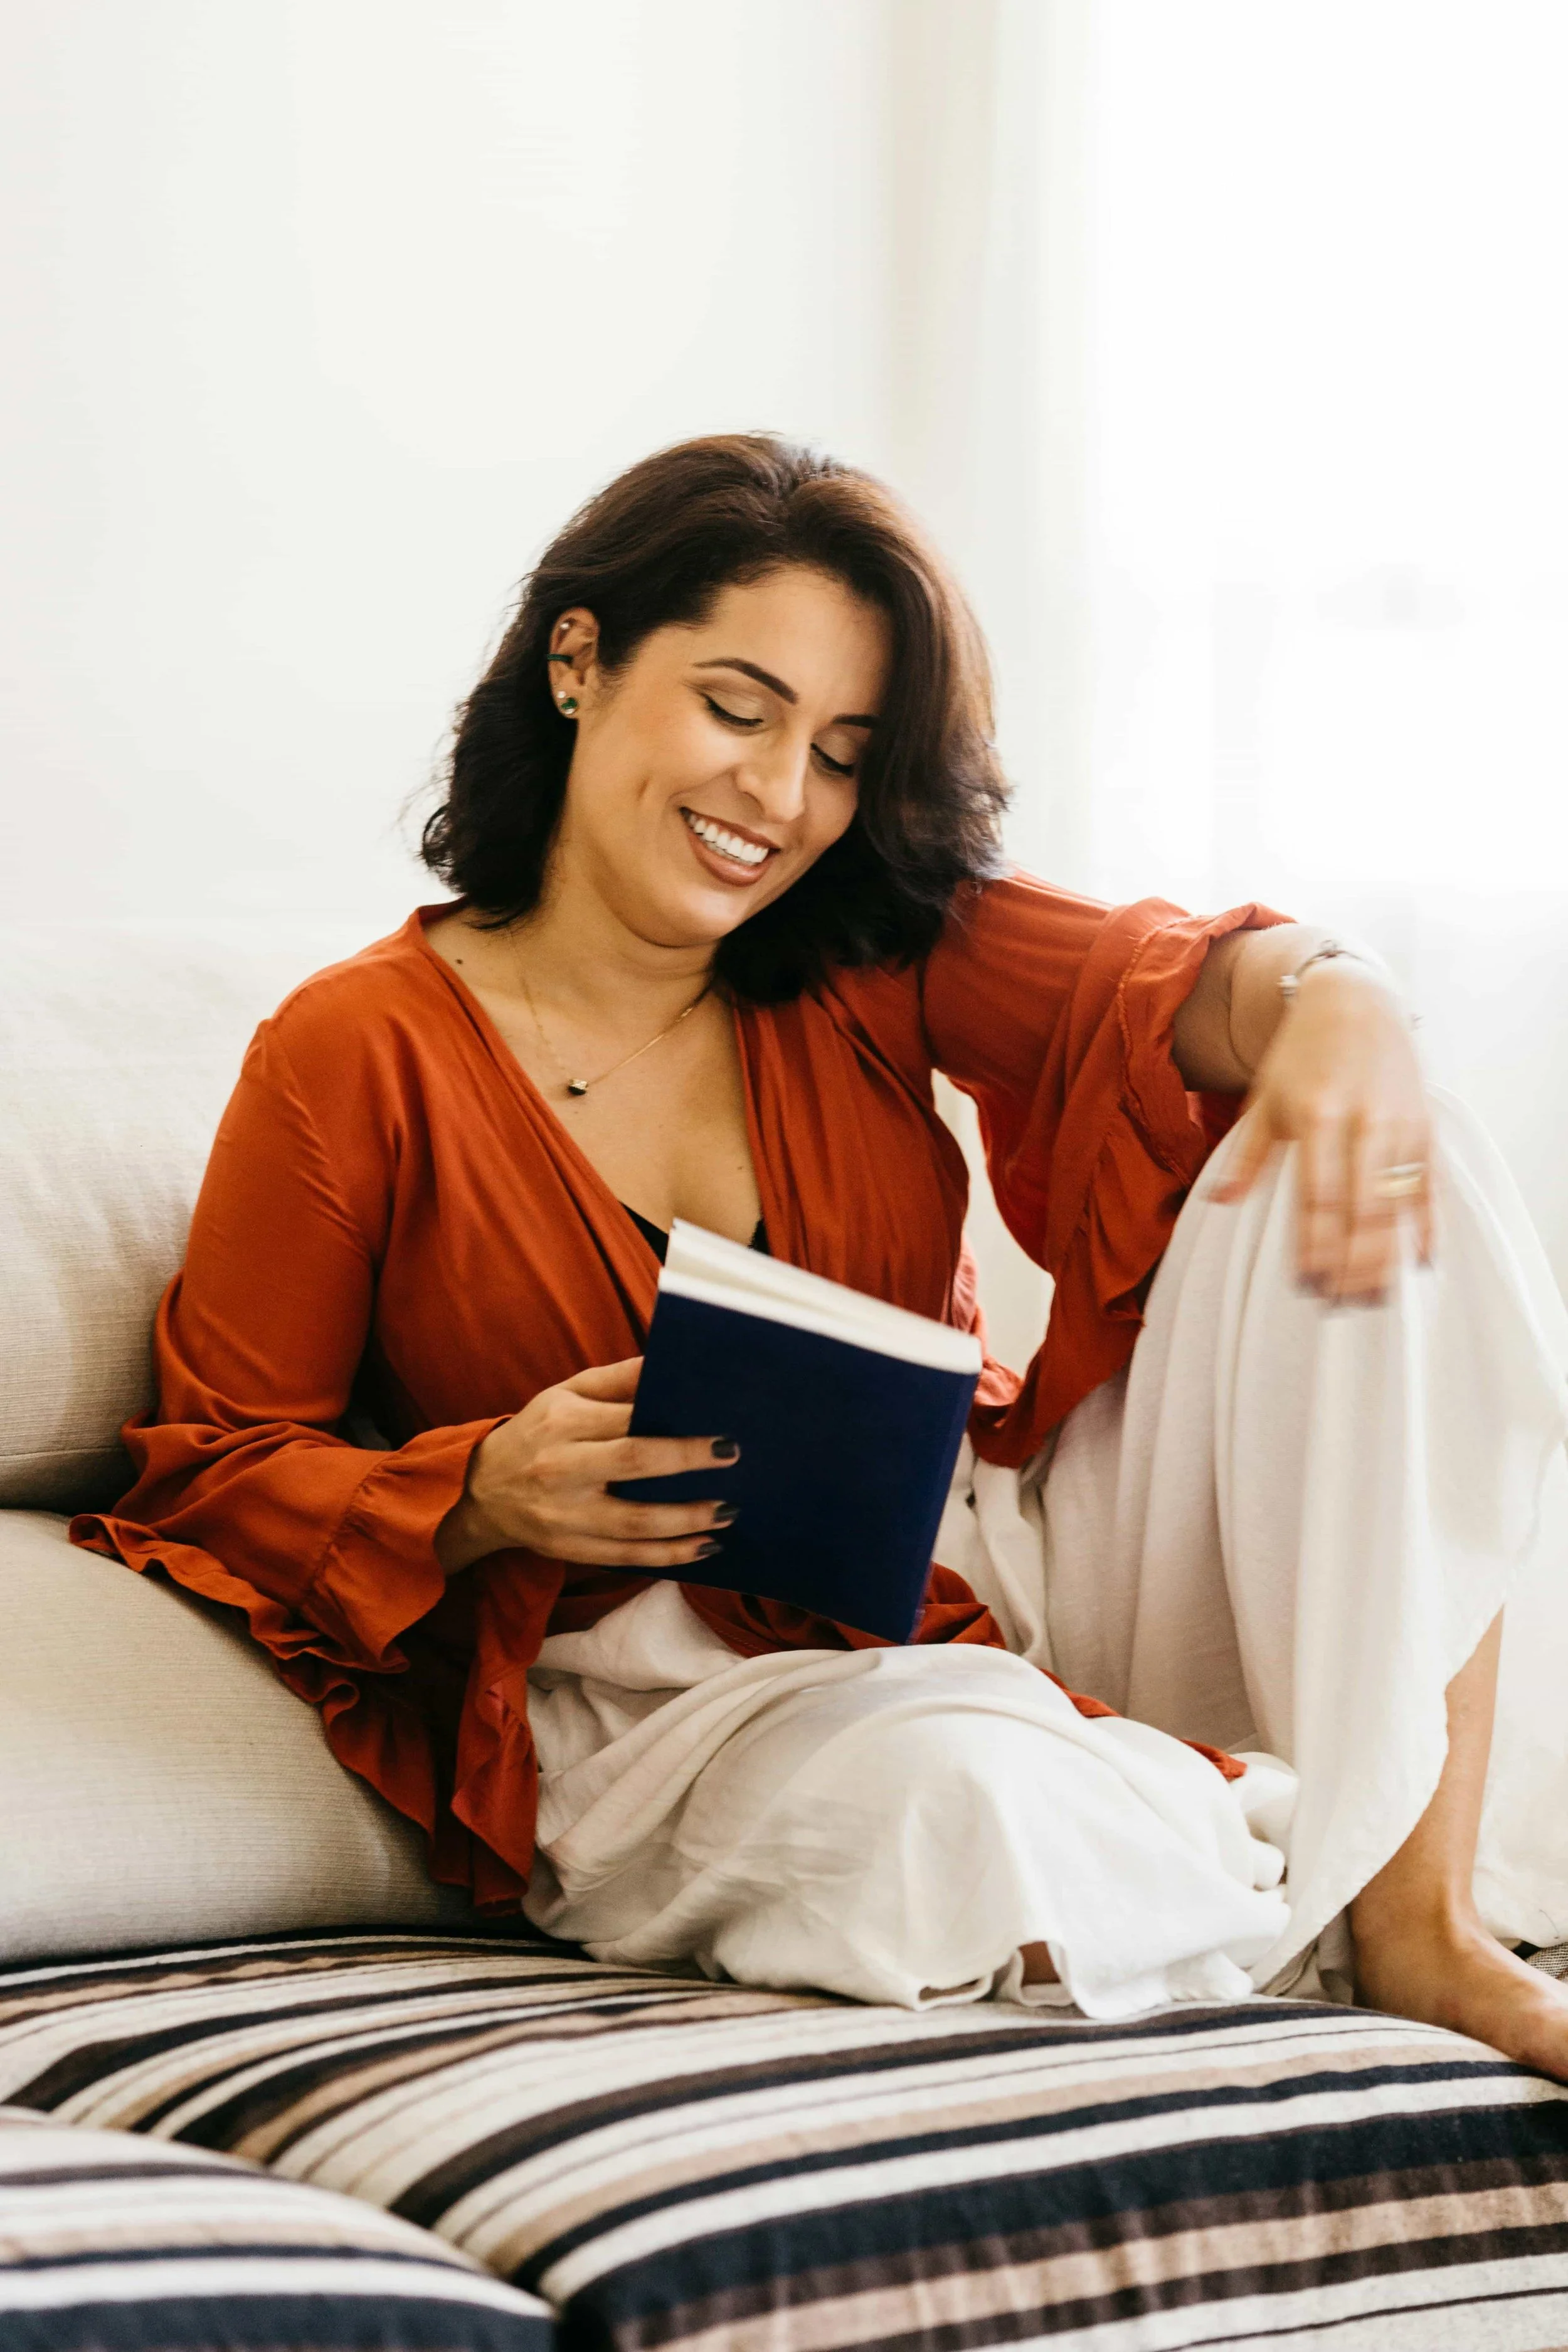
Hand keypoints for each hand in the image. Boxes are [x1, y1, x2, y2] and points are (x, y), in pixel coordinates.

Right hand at [435, 1357, 737, 1574]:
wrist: (481, 1490)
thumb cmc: (537, 1432)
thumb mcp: (566, 1394)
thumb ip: (617, 1380)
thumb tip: (669, 1364)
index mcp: (563, 1423)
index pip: (626, 1420)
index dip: (673, 1426)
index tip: (719, 1429)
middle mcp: (561, 1468)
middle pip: (632, 1465)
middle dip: (686, 1462)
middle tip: (731, 1459)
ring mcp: (565, 1515)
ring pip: (635, 1523)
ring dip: (687, 1521)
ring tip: (727, 1513)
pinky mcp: (570, 1549)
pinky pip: (628, 1557)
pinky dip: (669, 1556)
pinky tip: (704, 1547)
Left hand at [1212, 963, 1433, 1303]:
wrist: (1354, 999)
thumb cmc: (1300, 1053)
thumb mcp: (1264, 1096)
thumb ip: (1249, 1154)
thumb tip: (1219, 1201)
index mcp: (1316, 1116)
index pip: (1317, 1197)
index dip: (1314, 1246)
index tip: (1307, 1285)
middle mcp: (1363, 1123)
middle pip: (1360, 1210)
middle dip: (1350, 1263)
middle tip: (1339, 1305)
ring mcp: (1399, 1126)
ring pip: (1396, 1205)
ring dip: (1385, 1256)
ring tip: (1372, 1298)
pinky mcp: (1424, 1126)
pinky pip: (1429, 1186)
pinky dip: (1428, 1225)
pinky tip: (1421, 1262)